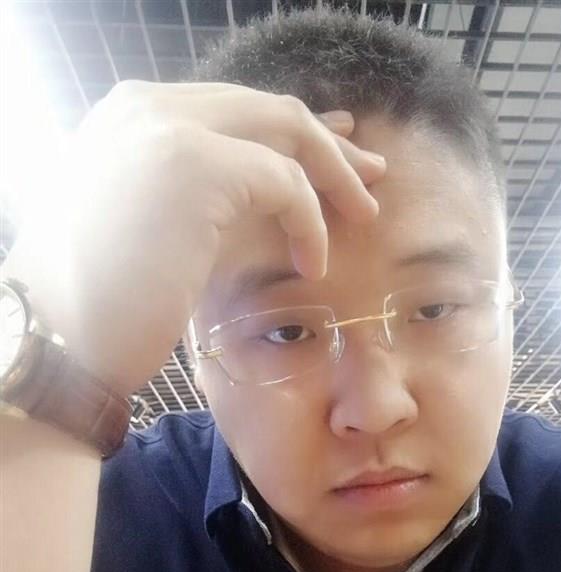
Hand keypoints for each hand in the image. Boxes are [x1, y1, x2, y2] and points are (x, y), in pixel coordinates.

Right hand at [1, 82, 385, 396]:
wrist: (58, 341)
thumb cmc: (100, 306)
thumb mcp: (153, 232)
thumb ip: (203, 201)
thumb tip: (270, 199)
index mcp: (129, 120)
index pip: (231, 111)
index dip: (289, 133)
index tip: (334, 156)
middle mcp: (144, 109)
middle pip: (264, 109)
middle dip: (326, 144)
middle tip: (369, 176)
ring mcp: (166, 129)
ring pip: (284, 130)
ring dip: (333, 173)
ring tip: (364, 215)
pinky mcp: (192, 165)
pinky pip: (284, 182)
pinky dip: (310, 220)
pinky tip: (313, 262)